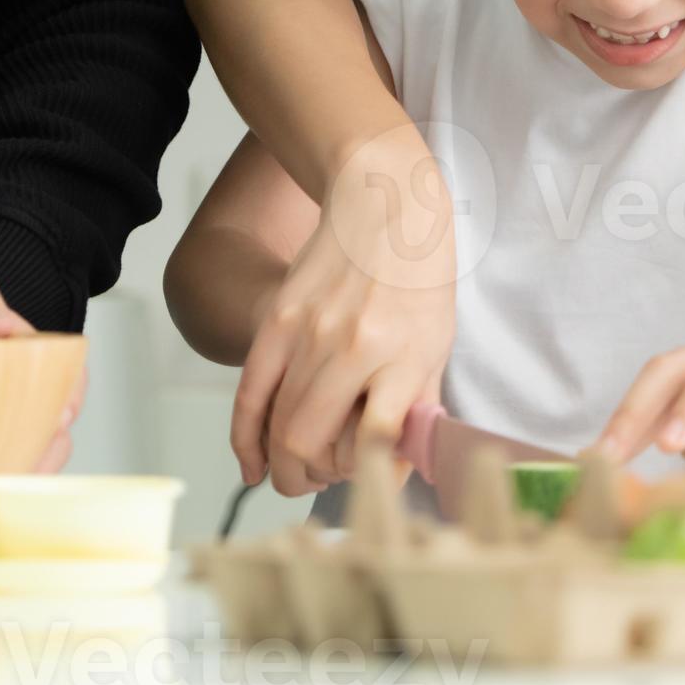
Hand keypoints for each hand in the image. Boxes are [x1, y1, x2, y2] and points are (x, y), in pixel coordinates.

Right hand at [231, 130, 456, 497]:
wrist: (385, 203)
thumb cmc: (421, 275)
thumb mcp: (437, 343)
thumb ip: (416, 406)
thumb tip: (396, 467)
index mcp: (401, 356)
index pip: (375, 443)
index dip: (373, 476)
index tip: (377, 477)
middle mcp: (350, 348)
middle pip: (310, 443)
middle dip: (315, 481)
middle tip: (326, 481)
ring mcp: (306, 333)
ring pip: (278, 427)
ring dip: (286, 466)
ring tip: (300, 472)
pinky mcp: (276, 320)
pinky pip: (249, 394)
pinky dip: (246, 439)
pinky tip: (253, 467)